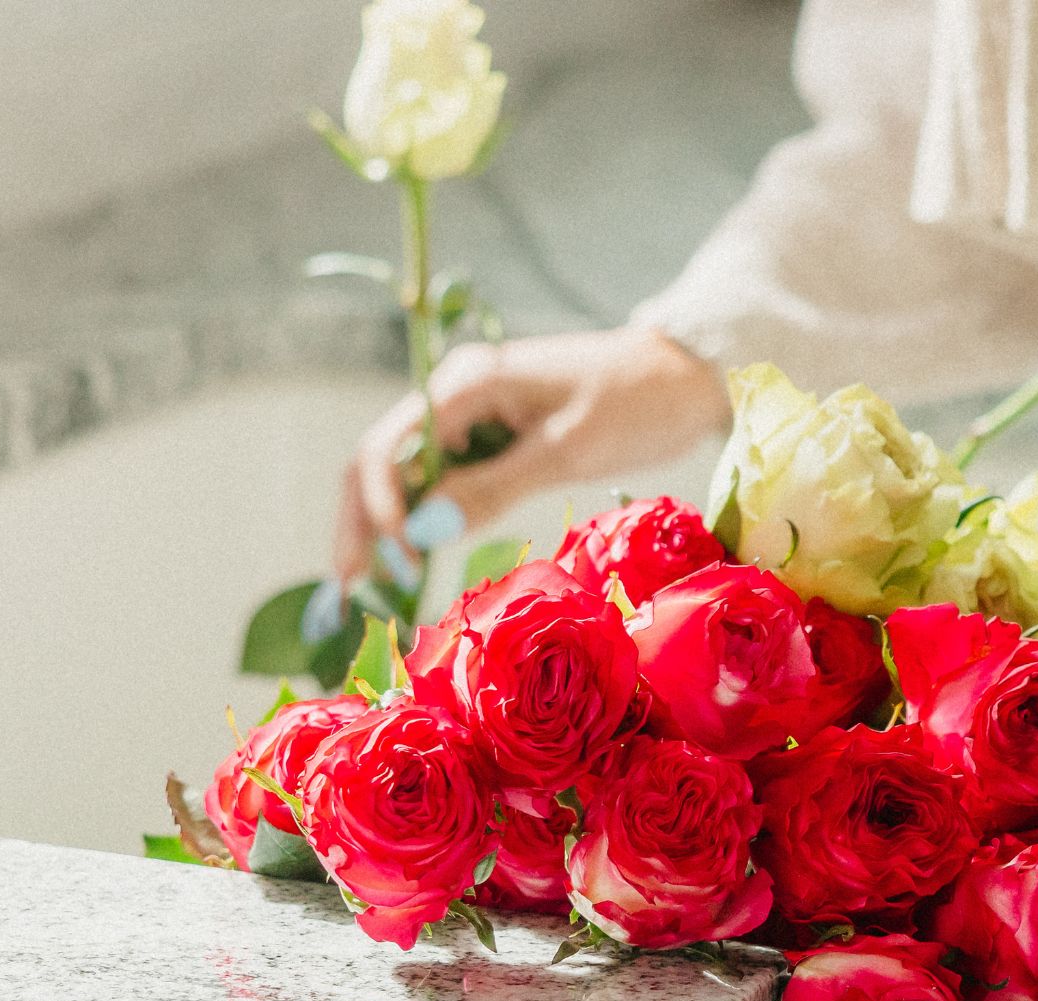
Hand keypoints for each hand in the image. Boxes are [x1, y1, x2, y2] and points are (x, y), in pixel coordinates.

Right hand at [334, 326, 728, 582]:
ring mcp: (473, 415)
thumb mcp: (565, 450)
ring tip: (371, 585)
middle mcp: (456, 394)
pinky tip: (414, 557)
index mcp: (466, 382)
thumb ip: (492, 488)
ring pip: (407, 474)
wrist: (689, 373)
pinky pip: (444, 479)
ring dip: (386, 524)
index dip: (379, 508)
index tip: (401, 561)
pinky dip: (425, 517)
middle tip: (347, 590)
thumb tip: (422, 530)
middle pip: (381, 461)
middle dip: (361, 523)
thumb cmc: (636, 402)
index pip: (388, 447)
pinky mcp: (495, 437)